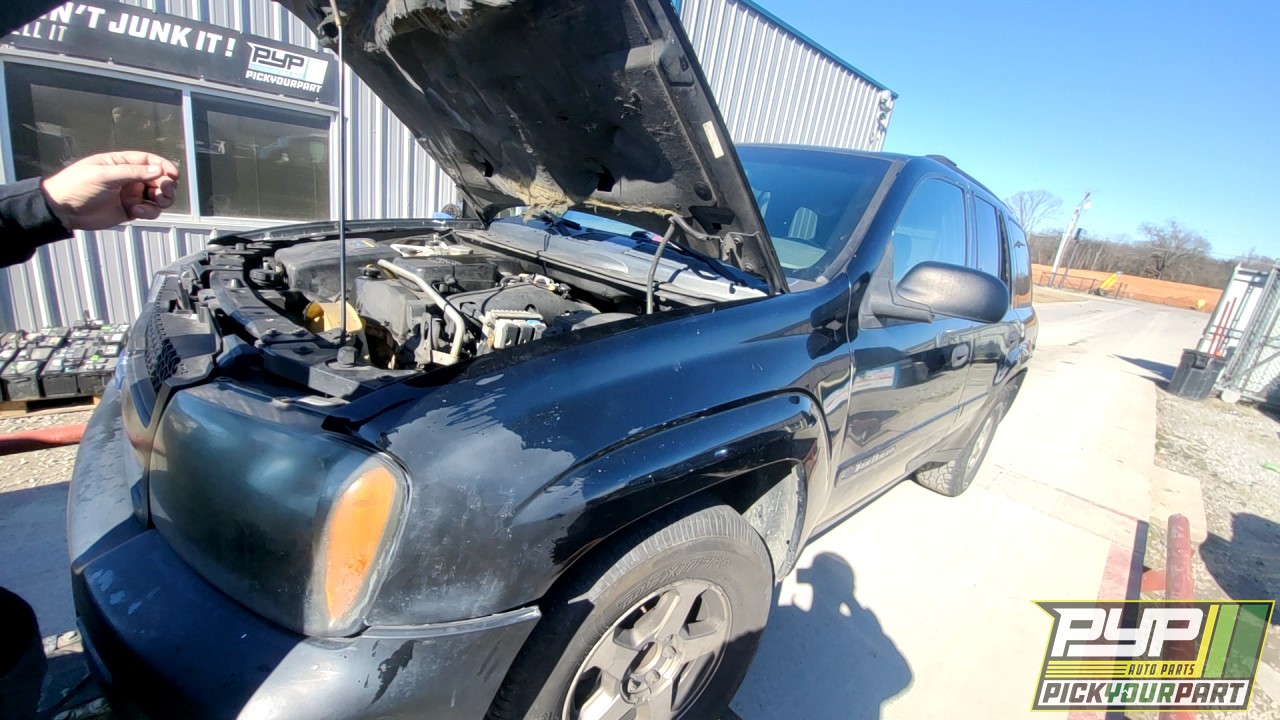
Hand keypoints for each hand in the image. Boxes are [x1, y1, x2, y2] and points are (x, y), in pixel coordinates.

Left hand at [41, 151, 179, 230]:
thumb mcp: (104, 175)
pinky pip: (149, 211)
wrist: (62, 210)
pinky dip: (149, 212)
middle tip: (164, 192)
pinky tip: (136, 211)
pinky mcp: (129, 210)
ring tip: (157, 202)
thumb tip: (158, 170)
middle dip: (165, 185)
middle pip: (157, 179)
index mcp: (120, 163)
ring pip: (157, 196)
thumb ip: (132, 172)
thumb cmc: (76, 186)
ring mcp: (130, 195)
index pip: (148, 161)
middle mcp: (128, 178)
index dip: (163, 166)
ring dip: (161, 199)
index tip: (173, 174)